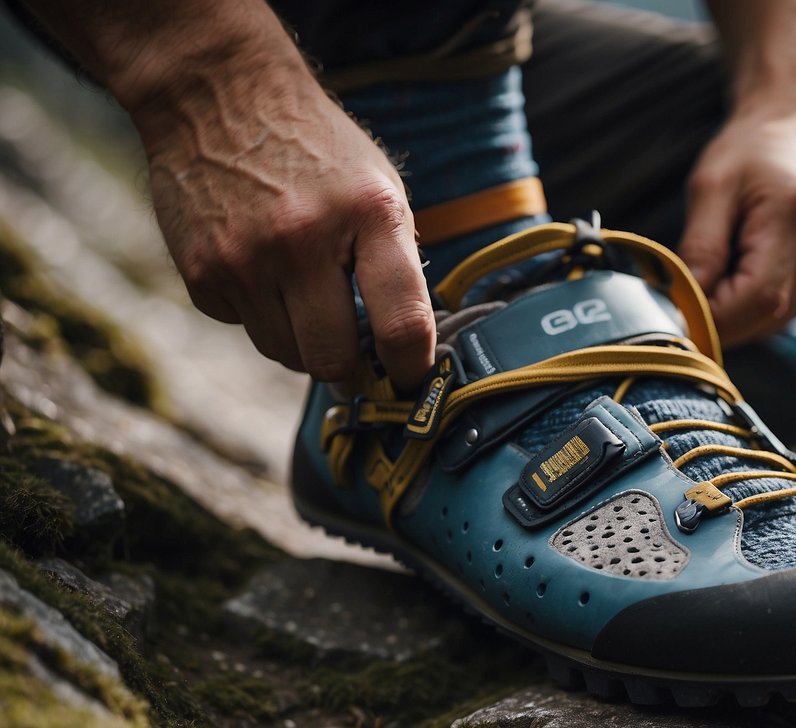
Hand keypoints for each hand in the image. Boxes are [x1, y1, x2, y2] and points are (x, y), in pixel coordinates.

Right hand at [131, 39, 433, 389]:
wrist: (217, 96)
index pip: (400, 323)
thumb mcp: (379, 189)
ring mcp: (245, 260)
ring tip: (307, 294)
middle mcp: (303, 239)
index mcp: (369, 214)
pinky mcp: (201, 274)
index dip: (411, 369)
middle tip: (357, 359)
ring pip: (286, 355)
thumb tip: (406, 348)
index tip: (413, 383)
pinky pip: (245, 330)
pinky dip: (262, 315)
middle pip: (332, 359)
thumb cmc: (317, 151)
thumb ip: (396, 264)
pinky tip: (263, 269)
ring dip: (304, 342)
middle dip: (350, 371)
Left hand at [678, 102, 795, 347]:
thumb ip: (700, 247)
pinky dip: (760, 311)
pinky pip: (793, 312)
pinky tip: (742, 280)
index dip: (714, 318)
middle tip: (686, 300)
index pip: (758, 298)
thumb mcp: (711, 185)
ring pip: (781, 323)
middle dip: (723, 322)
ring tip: (715, 282)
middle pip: (771, 319)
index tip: (676, 312)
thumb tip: (684, 305)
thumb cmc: (751, 148)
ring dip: (740, 319)